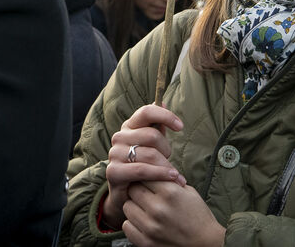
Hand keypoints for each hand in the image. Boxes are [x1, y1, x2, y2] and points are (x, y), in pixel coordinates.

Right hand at [101, 104, 185, 230]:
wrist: (127, 194)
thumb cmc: (143, 165)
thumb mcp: (152, 145)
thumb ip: (157, 125)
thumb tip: (163, 101)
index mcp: (129, 126)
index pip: (146, 111)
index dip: (165, 116)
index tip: (180, 127)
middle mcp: (119, 137)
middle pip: (152, 135)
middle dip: (166, 149)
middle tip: (171, 161)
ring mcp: (114, 154)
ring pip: (149, 154)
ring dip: (167, 165)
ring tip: (176, 175)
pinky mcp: (113, 172)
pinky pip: (142, 170)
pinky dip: (160, 174)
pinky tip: (173, 178)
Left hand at [124, 178, 225, 246]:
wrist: (205, 243)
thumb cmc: (198, 215)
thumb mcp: (188, 191)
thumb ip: (168, 181)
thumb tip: (152, 170)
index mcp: (170, 192)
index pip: (145, 175)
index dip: (147, 176)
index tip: (149, 180)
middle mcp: (158, 209)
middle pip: (133, 189)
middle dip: (138, 189)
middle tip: (146, 193)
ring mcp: (150, 227)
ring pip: (127, 207)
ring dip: (134, 206)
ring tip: (145, 208)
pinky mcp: (146, 242)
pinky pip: (126, 226)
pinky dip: (133, 223)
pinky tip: (143, 221)